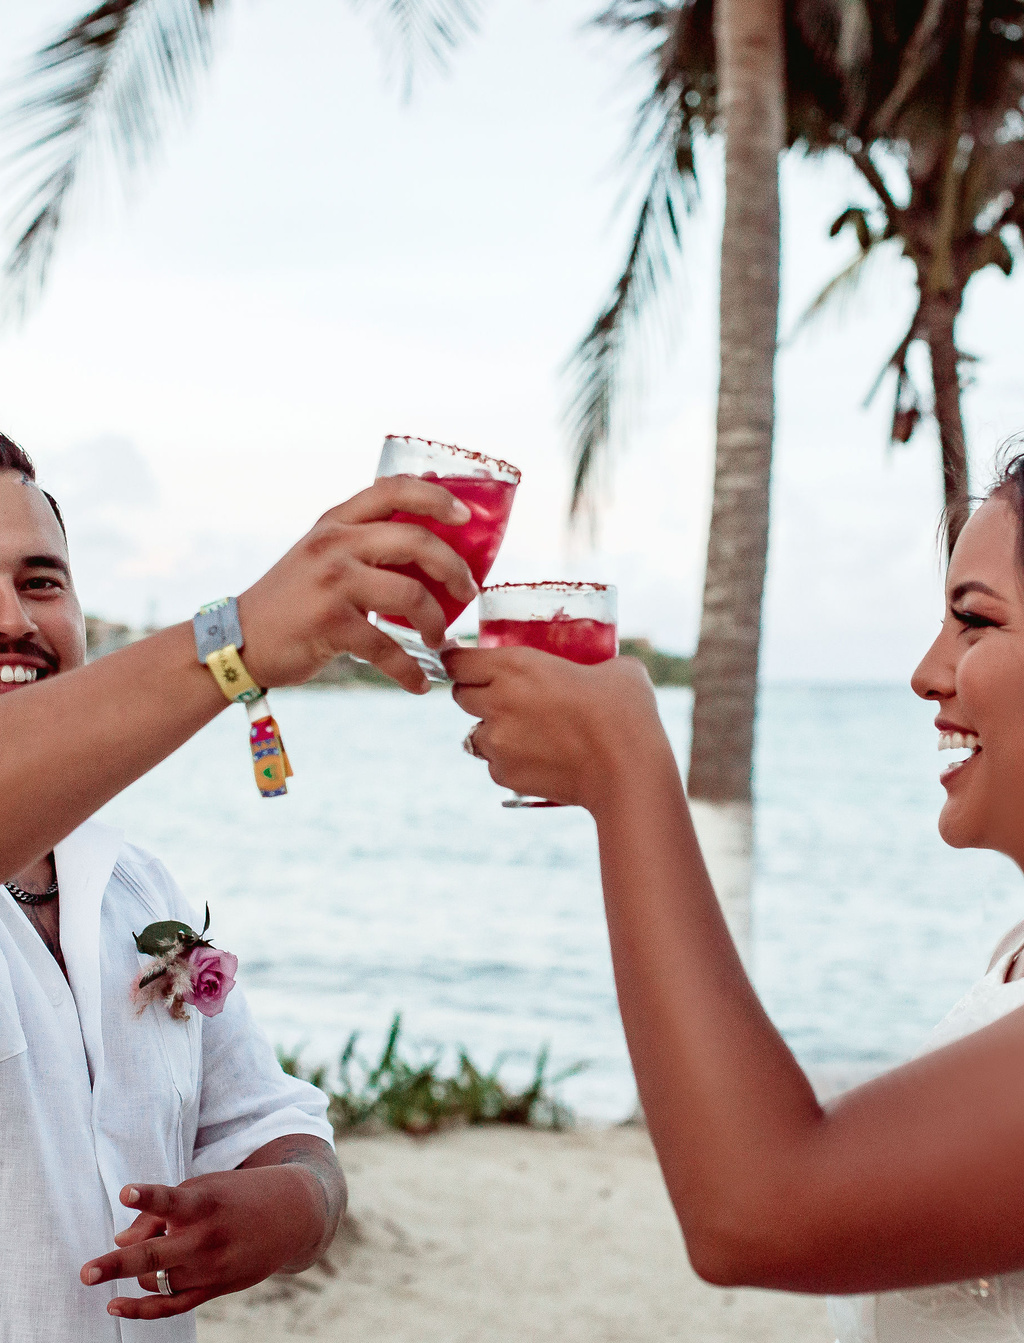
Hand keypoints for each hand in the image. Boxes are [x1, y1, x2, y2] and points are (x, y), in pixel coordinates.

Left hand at [81, 1166, 328, 1320]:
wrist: (290, 1215)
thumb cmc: (235, 1195)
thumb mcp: (203, 1187)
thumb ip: (160, 1212)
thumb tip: (119, 1241)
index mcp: (203, 1203)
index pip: (170, 1199)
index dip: (147, 1197)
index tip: (125, 1192)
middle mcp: (205, 1237)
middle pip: (153, 1255)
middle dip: (116, 1264)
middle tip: (85, 1273)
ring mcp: (209, 1267)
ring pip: (154, 1279)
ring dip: (139, 1270)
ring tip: (155, 1248)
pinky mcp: (214, 1288)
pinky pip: (171, 1306)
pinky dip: (142, 1309)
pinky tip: (116, 1305)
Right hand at [237, 476, 478, 693]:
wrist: (240, 640)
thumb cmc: (292, 601)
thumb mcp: (322, 556)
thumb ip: (362, 543)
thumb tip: (425, 540)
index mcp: (336, 523)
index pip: (393, 490)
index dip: (435, 498)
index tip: (464, 517)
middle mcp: (334, 544)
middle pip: (416, 541)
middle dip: (453, 568)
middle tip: (467, 592)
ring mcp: (332, 582)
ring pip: (410, 595)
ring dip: (435, 621)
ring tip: (437, 638)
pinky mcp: (330, 624)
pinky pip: (386, 647)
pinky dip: (409, 670)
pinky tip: (418, 683)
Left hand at [444, 647, 668, 810]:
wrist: (627, 773)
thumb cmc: (626, 713)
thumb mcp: (617, 669)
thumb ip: (596, 662)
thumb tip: (605, 664)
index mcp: (515, 666)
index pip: (457, 661)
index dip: (457, 659)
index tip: (462, 659)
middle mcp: (497, 702)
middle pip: (460, 695)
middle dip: (476, 693)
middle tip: (503, 695)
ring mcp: (498, 742)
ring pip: (475, 733)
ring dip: (492, 730)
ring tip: (526, 732)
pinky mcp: (505, 775)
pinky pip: (495, 764)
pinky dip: (509, 761)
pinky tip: (540, 758)